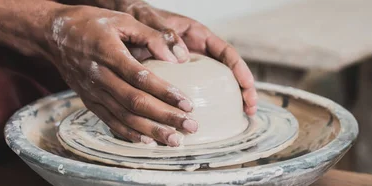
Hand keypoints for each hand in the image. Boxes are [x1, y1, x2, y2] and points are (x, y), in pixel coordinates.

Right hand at [45, 5, 196, 145]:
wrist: (53, 34)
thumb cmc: (91, 23)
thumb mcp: (123, 19)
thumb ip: (152, 36)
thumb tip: (177, 57)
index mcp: (109, 54)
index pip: (141, 78)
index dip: (166, 93)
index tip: (188, 104)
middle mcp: (100, 76)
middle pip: (136, 103)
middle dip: (165, 117)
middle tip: (190, 126)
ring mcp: (93, 92)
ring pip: (124, 116)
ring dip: (151, 131)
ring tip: (175, 140)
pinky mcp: (89, 101)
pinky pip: (110, 121)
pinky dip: (128, 134)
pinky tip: (147, 142)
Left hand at [118, 1, 258, 114]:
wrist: (121, 24)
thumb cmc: (138, 18)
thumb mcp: (150, 21)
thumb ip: (163, 34)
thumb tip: (181, 58)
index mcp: (198, 35)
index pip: (226, 53)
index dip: (240, 69)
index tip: (248, 86)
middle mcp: (198, 51)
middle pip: (228, 71)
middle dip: (243, 89)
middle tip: (250, 109)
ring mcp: (190, 67)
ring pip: (216, 84)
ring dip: (230, 100)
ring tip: (241, 117)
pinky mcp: (178, 79)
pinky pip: (196, 91)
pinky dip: (205, 105)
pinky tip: (207, 121)